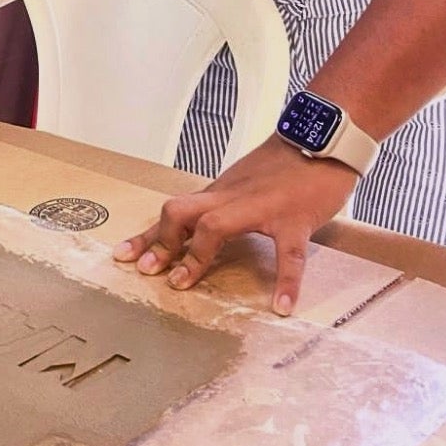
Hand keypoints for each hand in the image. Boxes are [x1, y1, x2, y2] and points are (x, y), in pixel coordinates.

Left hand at [113, 137, 356, 315]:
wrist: (321, 138)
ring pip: (218, 225)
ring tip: (186, 287)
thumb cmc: (285, 164)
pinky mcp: (295, 219)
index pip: (176, 212)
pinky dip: (286, 282)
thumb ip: (225, 202)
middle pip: (182, 211)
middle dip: (162, 242)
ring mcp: (262, 207)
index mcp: (221, 193)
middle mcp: (232, 197)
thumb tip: (203, 225)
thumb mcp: (245, 182)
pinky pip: (289, 254)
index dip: (149, 235)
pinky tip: (283, 307)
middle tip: (150, 272)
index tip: (124, 255)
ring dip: (198, 256)